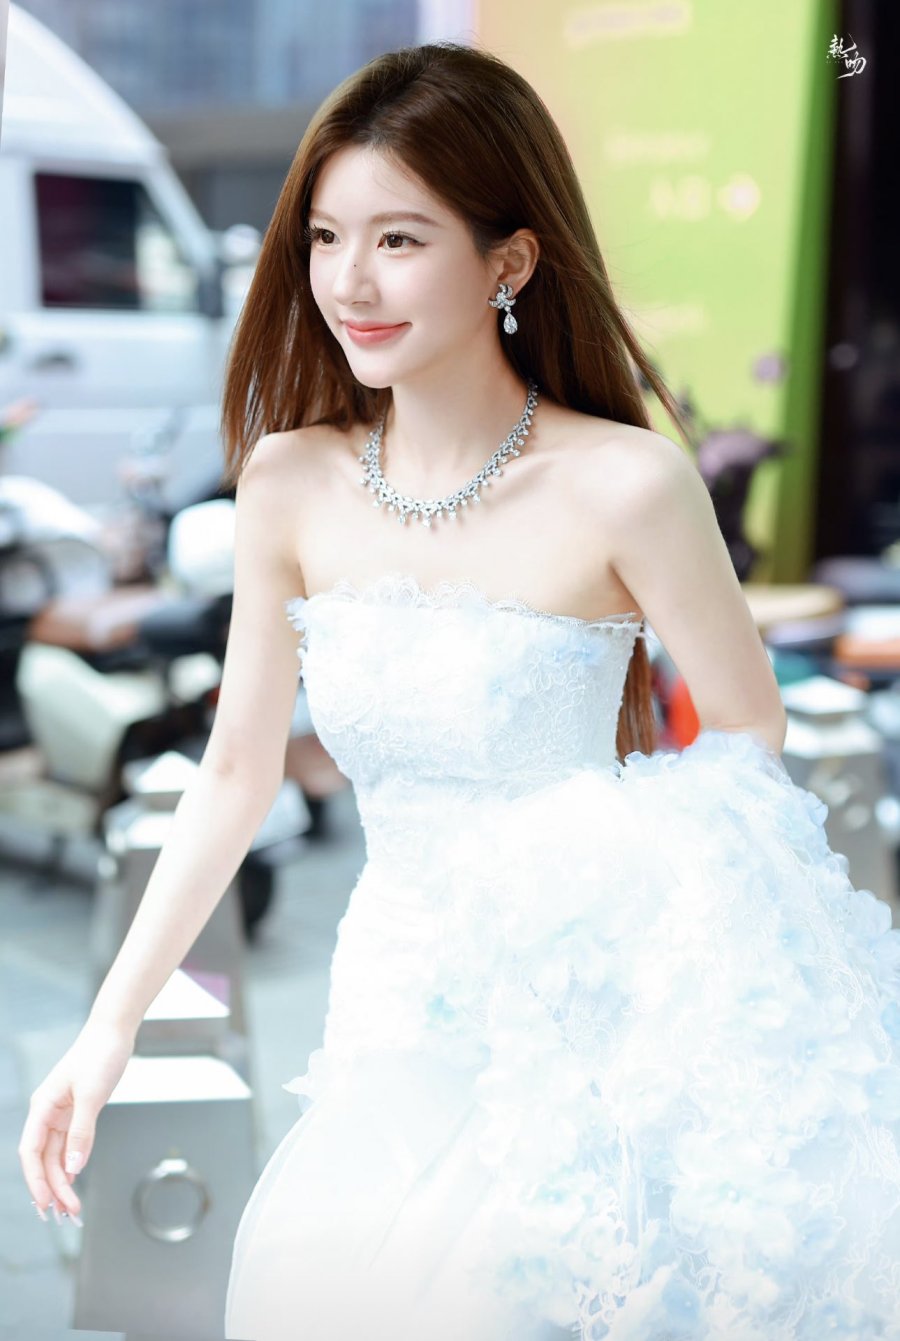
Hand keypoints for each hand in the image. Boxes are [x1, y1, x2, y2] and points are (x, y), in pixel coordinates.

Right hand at [17, 1017, 135, 1222]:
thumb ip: (81, 1132)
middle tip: (67, 1214)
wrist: (115, 1032)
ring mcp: (62, 1114)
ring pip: (57, 1156)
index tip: (44, 1204)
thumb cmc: (99, 1055)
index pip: (30, 1152)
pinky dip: (72, 1165)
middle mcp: (48, 1113)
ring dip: (63, 1182)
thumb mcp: (91, 1094)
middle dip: (53, 1188)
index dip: (35, 1180)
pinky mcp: (78, 1113)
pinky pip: (71, 1145)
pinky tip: (74, 1183)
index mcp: (43, 1107)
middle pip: (44, 1160)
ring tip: (70, 1208)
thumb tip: (73, 1169)